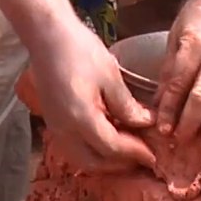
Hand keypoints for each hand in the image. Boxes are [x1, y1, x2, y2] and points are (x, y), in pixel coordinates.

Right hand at [27, 21, 155, 172]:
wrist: (46, 36)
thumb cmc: (78, 50)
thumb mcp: (110, 76)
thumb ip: (127, 106)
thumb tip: (145, 124)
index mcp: (81, 118)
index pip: (113, 148)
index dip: (136, 154)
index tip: (154, 154)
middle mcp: (64, 130)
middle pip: (95, 163)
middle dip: (121, 164)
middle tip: (143, 157)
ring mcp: (56, 128)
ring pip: (82, 160)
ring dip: (106, 161)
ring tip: (128, 151)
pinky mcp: (53, 123)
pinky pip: (74, 149)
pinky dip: (93, 151)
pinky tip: (109, 139)